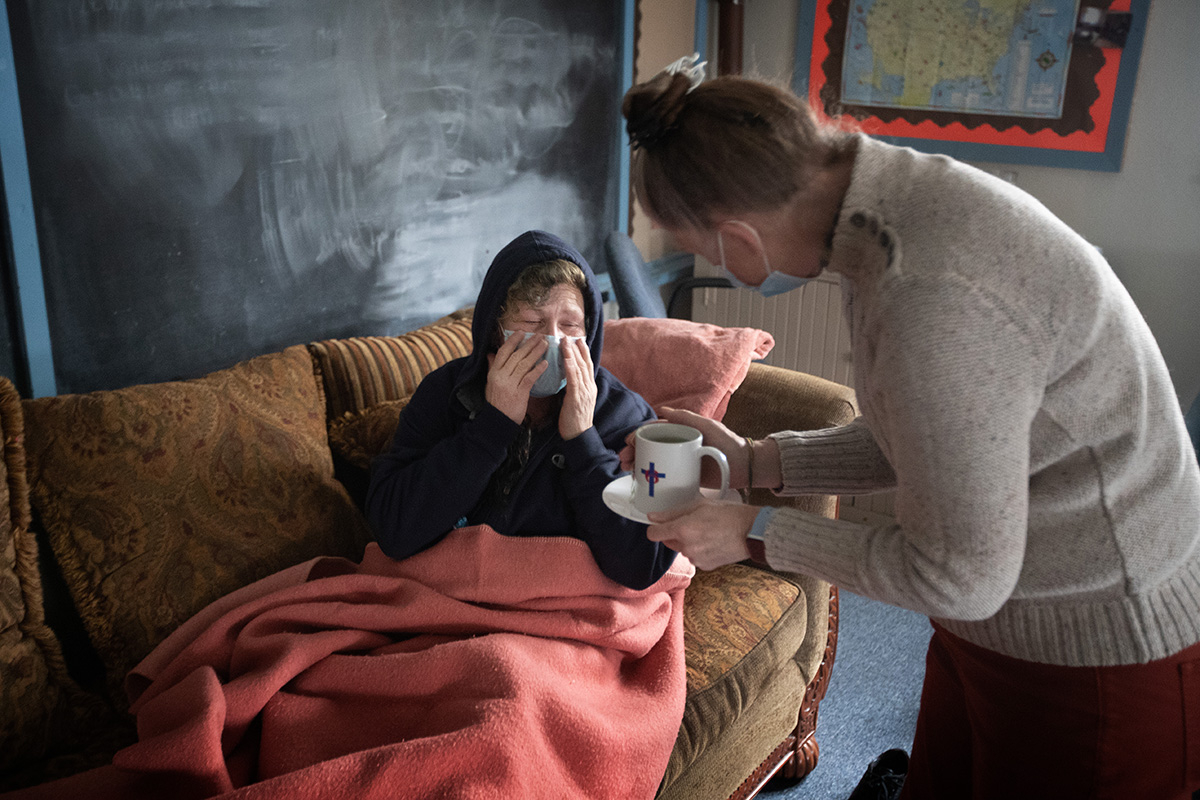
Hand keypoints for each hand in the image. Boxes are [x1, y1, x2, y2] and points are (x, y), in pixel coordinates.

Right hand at [486, 333, 547, 423]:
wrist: (498, 421)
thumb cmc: (496, 401)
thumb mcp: (490, 383)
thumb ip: (492, 367)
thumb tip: (490, 353)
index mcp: (494, 372)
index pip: (503, 352)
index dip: (513, 341)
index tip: (522, 332)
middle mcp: (501, 376)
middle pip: (516, 356)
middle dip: (529, 344)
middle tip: (539, 335)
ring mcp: (510, 384)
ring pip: (524, 364)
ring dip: (535, 353)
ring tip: (545, 344)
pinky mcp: (519, 393)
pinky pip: (530, 378)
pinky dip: (537, 370)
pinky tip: (545, 363)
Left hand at [558, 337, 595, 439]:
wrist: (578, 436)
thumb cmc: (574, 420)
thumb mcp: (577, 400)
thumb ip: (575, 388)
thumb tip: (568, 377)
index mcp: (590, 388)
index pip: (588, 366)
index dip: (584, 352)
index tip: (578, 340)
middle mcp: (590, 388)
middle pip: (585, 364)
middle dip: (578, 348)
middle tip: (570, 336)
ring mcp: (585, 392)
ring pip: (579, 369)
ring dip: (572, 354)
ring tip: (566, 342)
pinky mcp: (577, 398)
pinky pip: (573, 380)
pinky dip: (570, 367)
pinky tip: (566, 359)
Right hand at [620, 406, 751, 489]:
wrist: (743, 467)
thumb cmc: (727, 442)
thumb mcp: (706, 425)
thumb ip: (685, 417)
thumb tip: (661, 409)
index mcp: (679, 432)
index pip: (653, 432)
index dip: (638, 437)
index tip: (629, 443)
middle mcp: (676, 447)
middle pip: (648, 448)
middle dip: (632, 453)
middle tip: (624, 460)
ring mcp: (678, 463)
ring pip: (652, 463)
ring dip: (636, 465)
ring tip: (628, 470)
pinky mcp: (682, 478)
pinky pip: (662, 477)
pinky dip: (649, 479)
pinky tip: (639, 482)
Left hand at [645, 499, 760, 570]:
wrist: (752, 532)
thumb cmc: (729, 514)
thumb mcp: (700, 505)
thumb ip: (673, 513)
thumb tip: (653, 517)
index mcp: (682, 530)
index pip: (654, 534)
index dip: (655, 527)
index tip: (659, 523)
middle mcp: (686, 547)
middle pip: (668, 542)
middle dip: (675, 533)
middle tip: (693, 523)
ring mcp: (696, 559)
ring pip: (682, 549)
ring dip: (688, 542)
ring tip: (707, 531)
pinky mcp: (705, 567)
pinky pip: (695, 557)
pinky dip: (699, 550)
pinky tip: (713, 541)